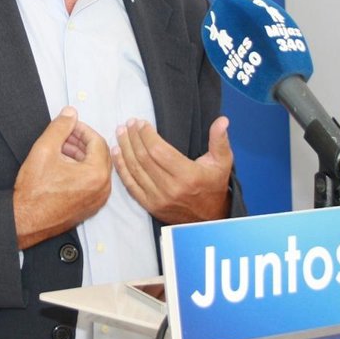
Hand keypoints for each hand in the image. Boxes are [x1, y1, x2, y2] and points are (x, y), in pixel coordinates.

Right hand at [14, 107, 111, 249]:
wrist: (25, 220)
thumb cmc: (34, 191)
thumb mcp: (44, 150)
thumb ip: (60, 127)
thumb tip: (70, 113)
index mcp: (96, 174)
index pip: (97, 141)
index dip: (82, 129)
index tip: (68, 125)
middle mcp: (102, 189)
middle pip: (99, 155)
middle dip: (81, 142)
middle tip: (64, 135)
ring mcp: (97, 201)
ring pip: (95, 169)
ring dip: (80, 156)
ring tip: (59, 149)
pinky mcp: (90, 208)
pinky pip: (92, 183)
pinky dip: (81, 171)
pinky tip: (62, 166)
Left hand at [113, 116, 232, 223]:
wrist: (208, 218)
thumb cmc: (214, 186)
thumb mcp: (222, 162)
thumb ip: (220, 140)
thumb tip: (222, 120)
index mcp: (187, 175)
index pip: (159, 151)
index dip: (147, 135)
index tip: (141, 123)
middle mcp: (171, 188)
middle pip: (144, 159)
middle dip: (133, 138)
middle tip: (128, 124)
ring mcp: (158, 199)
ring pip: (135, 170)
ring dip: (125, 149)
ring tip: (120, 133)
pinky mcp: (150, 205)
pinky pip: (130, 185)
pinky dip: (121, 168)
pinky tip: (117, 153)